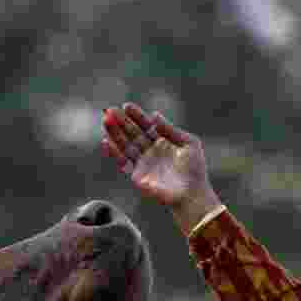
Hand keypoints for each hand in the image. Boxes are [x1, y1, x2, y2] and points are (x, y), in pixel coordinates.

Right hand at [101, 103, 222, 234]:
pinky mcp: (137, 175)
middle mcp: (151, 151)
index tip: (126, 106)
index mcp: (163, 142)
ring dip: (114, 133)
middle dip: (121, 122)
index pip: (146, 126)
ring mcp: (143, 163)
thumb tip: (154, 114)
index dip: (136, 116)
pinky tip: (106, 141)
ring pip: (125, 145)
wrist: (192, 194)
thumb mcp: (189, 144)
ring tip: (106, 120)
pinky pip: (123, 162)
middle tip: (109, 110)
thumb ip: (171, 130)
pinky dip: (113, 152)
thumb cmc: (194, 170)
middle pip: (133, 133)